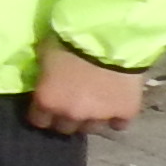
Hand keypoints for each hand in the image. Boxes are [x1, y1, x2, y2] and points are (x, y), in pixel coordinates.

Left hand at [29, 44, 149, 134]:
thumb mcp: (46, 53)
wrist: (109, 37)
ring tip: (96, 105)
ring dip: (91, 118)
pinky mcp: (125, 113)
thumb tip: (45, 76)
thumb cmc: (69, 39)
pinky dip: (117, 117)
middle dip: (67, 118)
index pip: (40, 121)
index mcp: (48, 101)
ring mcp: (99, 116)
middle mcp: (71, 114)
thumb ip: (45, 72)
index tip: (49, 104)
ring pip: (92, 128)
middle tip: (73, 104)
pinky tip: (117, 107)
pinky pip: (119, 124)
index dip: (44, 113)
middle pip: (66, 128)